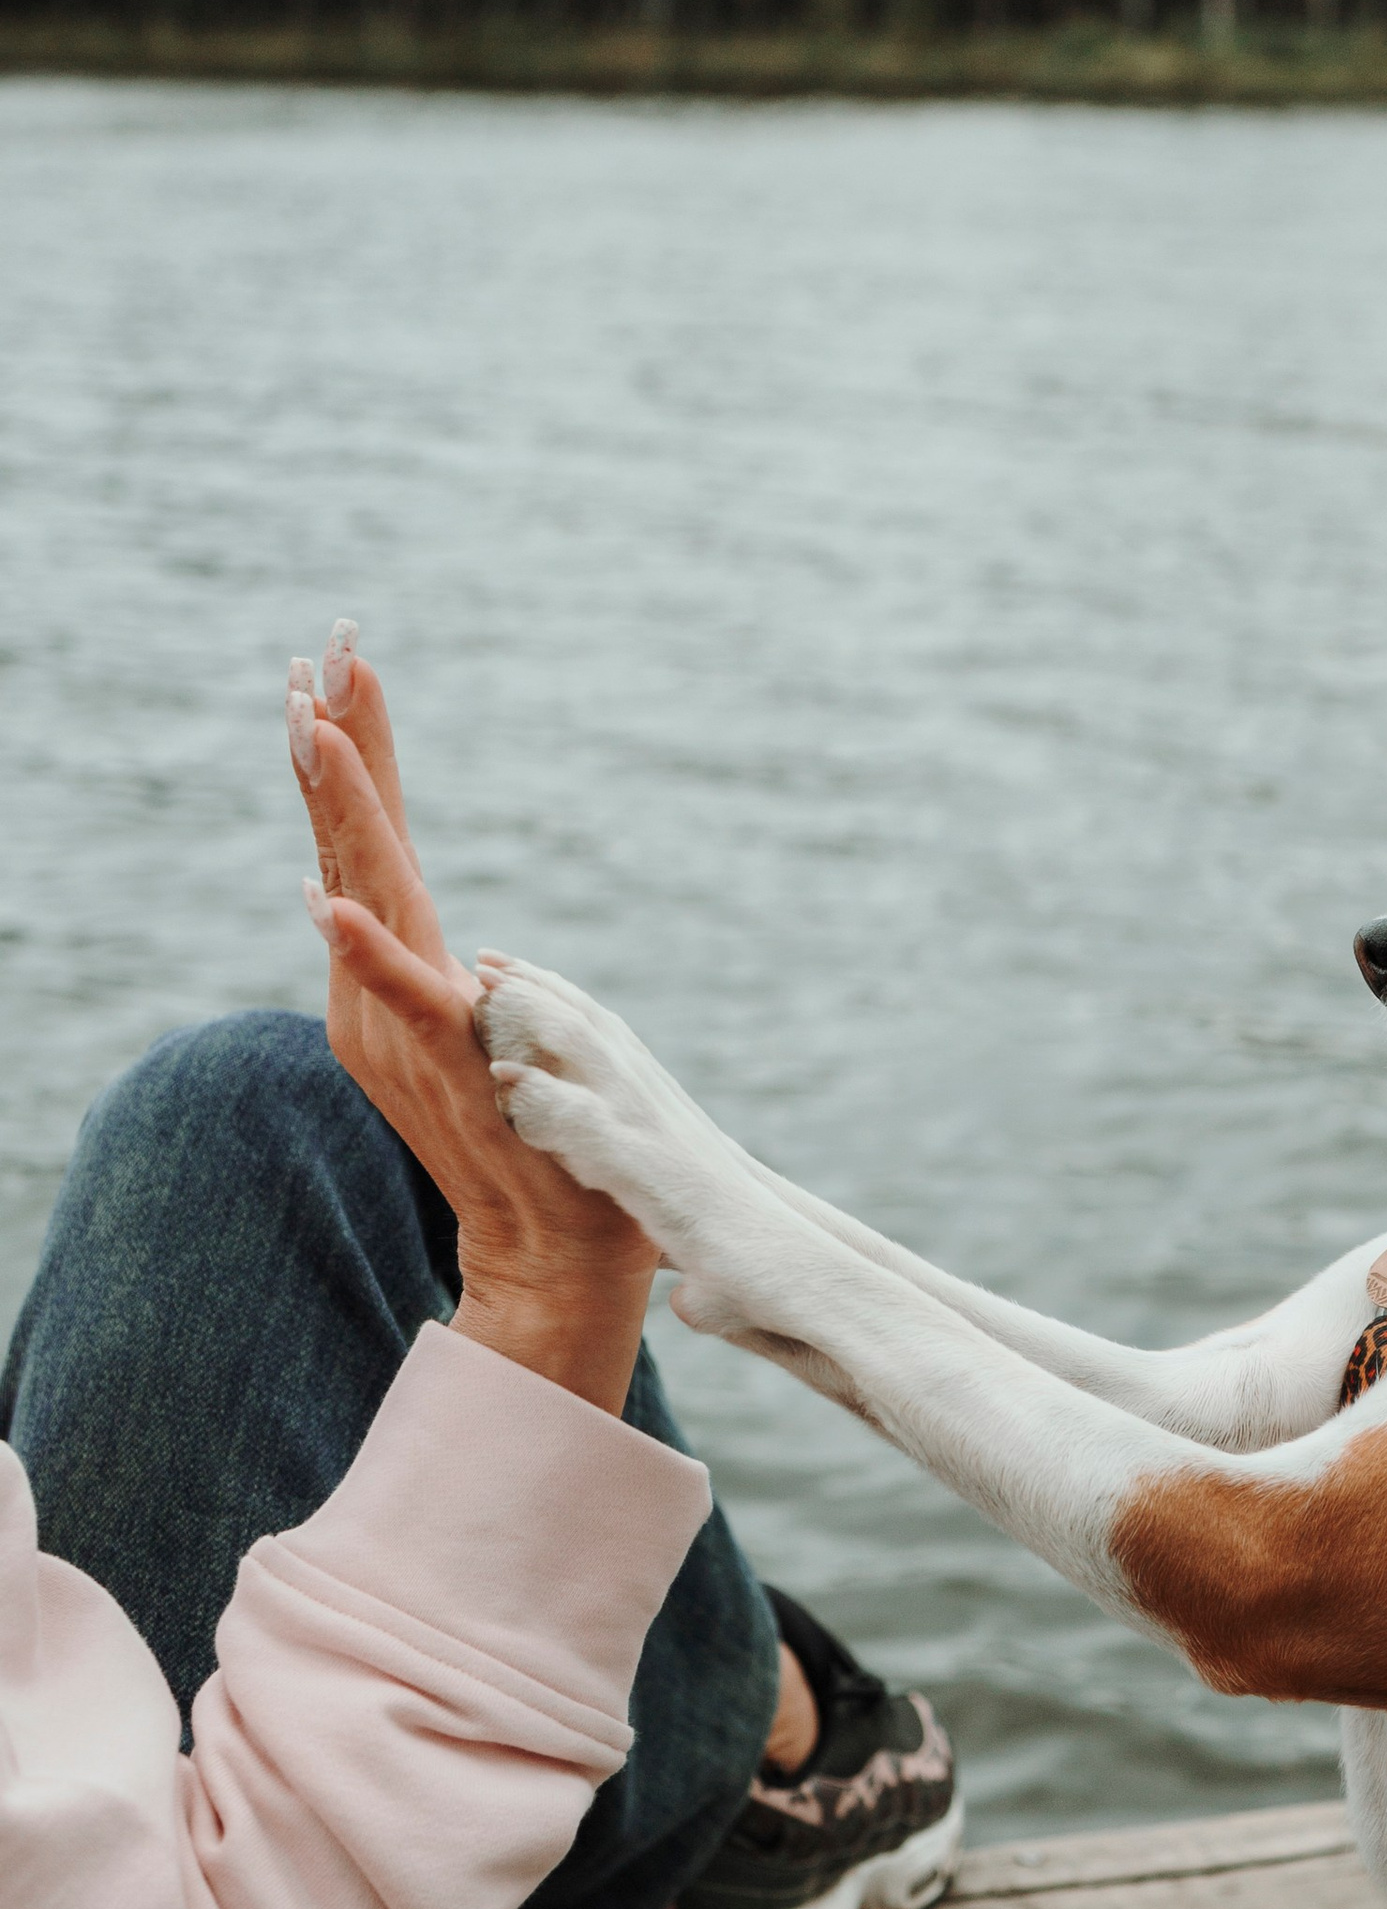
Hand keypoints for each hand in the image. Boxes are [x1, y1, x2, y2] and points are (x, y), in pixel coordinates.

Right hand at [286, 626, 656, 1413]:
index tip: (346, 665)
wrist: (556, 1250)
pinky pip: (397, 999)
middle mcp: (384, 993)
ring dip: (339, 813)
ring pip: (365, 898)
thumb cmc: (552, 1145)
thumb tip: (473, 955)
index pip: (377, 846)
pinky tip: (328, 898)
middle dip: (339, 751)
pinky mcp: (439, 1068)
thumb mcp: (517, 1043)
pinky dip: (364, 949)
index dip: (363, 758)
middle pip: (357, 849)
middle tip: (318, 658)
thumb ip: (486, 994)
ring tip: (310, 724)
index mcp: (410, 975)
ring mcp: (402, 1030)